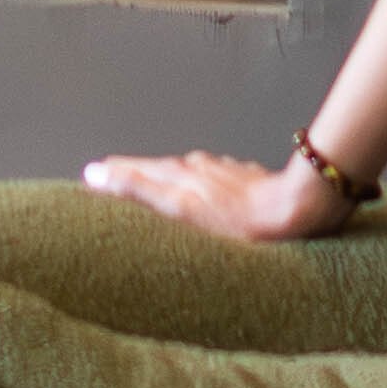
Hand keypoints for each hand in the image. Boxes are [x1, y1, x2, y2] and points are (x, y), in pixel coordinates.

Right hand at [80, 147, 348, 243]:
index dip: (112, 174)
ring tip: (152, 187)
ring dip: (165, 179)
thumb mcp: (179, 208)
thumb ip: (138, 189)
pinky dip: (196, 185)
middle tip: (112, 178)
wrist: (294, 210)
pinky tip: (201, 196)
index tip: (92, 175)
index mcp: (179, 173)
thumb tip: (98, 174)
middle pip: (158, 169)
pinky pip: (210, 180)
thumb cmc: (240, 221)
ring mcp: (223, 172)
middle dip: (134, 174)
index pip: (135, 169)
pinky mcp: (245, 181)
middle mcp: (199, 166)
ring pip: (185, 173)